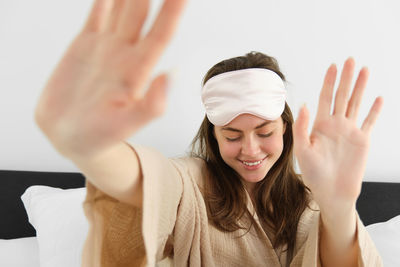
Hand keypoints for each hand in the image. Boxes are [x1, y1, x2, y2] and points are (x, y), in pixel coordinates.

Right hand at [35, 0, 185, 158]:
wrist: (70, 137)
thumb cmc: (99, 137)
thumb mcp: (124, 125)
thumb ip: (150, 105)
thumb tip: (173, 74)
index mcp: (137, 71)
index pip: (161, 34)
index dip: (172, 11)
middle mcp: (125, 54)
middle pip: (143, 12)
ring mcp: (106, 47)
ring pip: (123, 8)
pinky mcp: (85, 45)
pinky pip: (97, 14)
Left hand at [292, 58, 383, 212]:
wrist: (331, 192)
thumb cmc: (314, 173)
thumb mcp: (302, 150)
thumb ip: (302, 127)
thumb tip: (304, 104)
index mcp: (320, 125)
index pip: (325, 98)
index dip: (329, 82)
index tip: (333, 66)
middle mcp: (335, 124)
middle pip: (342, 96)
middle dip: (346, 78)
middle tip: (350, 60)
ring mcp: (350, 131)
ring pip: (356, 104)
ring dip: (360, 87)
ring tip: (364, 70)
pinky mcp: (362, 141)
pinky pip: (370, 122)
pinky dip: (375, 110)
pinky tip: (378, 98)